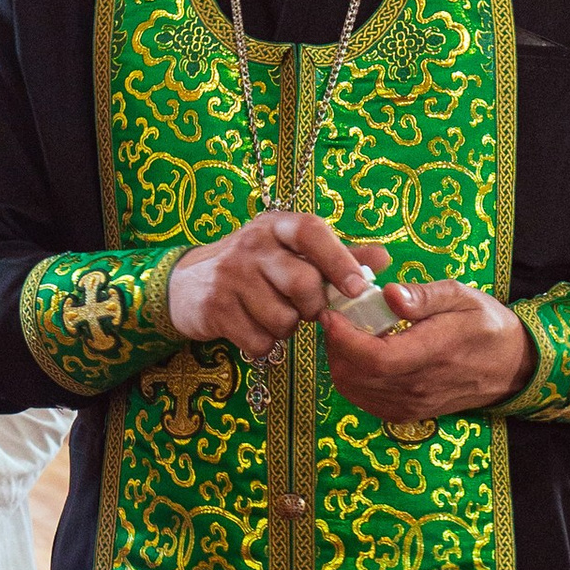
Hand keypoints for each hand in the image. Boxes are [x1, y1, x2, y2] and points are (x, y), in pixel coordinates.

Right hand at [167, 214, 388, 361]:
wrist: (186, 285)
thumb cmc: (253, 267)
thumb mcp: (289, 251)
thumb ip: (336, 255)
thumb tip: (382, 258)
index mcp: (276, 225)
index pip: (311, 232)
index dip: (339, 259)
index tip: (357, 288)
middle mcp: (251, 244)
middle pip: (302, 283)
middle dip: (312, 306)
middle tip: (304, 308)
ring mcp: (229, 275)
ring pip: (283, 319)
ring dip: (285, 328)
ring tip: (272, 315)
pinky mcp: (215, 307)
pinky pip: (259, 341)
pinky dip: (263, 344)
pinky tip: (252, 328)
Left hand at [318, 280, 531, 426]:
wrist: (511, 367)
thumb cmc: (486, 324)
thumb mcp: (463, 296)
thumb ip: (425, 296)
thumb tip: (389, 294)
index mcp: (434, 352)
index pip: (375, 357)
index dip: (343, 337)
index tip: (331, 313)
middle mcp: (420, 386)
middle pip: (356, 375)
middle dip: (335, 345)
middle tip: (337, 318)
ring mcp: (412, 405)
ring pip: (354, 390)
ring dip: (340, 361)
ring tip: (347, 333)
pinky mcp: (407, 414)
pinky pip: (365, 400)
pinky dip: (351, 378)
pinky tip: (360, 355)